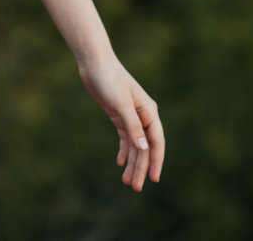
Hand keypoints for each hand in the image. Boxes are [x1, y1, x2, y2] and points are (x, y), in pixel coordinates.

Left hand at [78, 56, 164, 191]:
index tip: (155, 179)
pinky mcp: (119, 116)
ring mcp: (131, 117)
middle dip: (142, 168)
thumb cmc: (110, 80)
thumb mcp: (121, 104)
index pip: (156, 142)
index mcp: (149, 112)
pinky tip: (120, 163)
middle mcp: (143, 116)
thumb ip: (133, 126)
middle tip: (135, 188)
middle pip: (145, 147)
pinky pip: (126, 138)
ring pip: (136, 145)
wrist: (95, 64)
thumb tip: (144, 148)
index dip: (157, 161)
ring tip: (126, 182)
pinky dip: (124, 151)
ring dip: (133, 163)